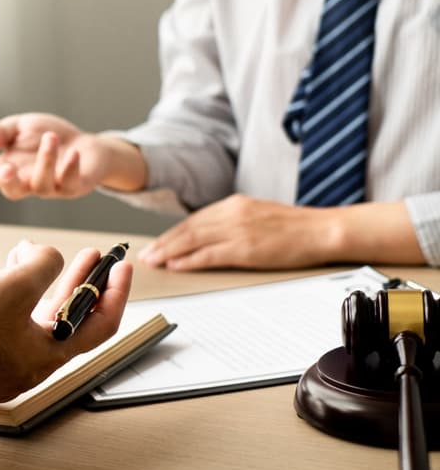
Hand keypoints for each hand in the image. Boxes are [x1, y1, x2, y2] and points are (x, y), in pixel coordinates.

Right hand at [0, 112, 145, 199]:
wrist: (84, 144)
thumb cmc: (47, 137)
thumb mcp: (20, 127)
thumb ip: (0, 133)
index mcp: (11, 169)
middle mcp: (28, 183)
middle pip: (13, 192)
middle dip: (7, 183)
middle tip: (6, 169)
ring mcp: (51, 187)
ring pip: (42, 185)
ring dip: (45, 161)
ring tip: (50, 137)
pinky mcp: (74, 187)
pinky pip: (70, 183)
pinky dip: (70, 168)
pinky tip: (73, 153)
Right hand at [0, 240, 133, 432]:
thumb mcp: (12, 289)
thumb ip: (41, 265)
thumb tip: (48, 257)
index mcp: (49, 350)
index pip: (100, 323)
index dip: (114, 292)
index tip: (119, 266)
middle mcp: (28, 360)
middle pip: (63, 316)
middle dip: (74, 280)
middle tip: (86, 257)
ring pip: (20, 314)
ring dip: (22, 280)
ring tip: (20, 252)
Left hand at [136, 194, 423, 269]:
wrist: (323, 230)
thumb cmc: (296, 227)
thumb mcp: (259, 215)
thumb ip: (235, 221)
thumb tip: (213, 234)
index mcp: (234, 204)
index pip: (195, 220)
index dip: (173, 233)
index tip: (158, 243)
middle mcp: (231, 213)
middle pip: (188, 229)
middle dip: (164, 243)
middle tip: (146, 254)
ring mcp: (237, 230)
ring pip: (192, 241)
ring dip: (169, 252)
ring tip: (154, 261)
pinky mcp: (245, 248)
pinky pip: (209, 255)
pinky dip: (189, 260)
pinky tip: (176, 265)